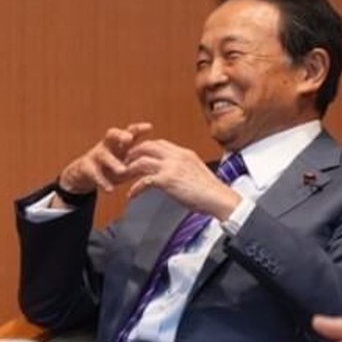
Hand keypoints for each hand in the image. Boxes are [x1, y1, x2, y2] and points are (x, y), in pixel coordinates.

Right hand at [56, 123, 151, 194]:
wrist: (84, 174)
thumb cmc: (109, 167)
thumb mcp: (126, 164)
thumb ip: (140, 163)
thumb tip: (161, 166)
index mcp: (118, 143)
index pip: (129, 132)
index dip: (138, 129)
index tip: (149, 127)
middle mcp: (106, 146)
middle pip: (111, 134)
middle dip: (120, 135)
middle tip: (128, 139)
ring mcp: (95, 155)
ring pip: (103, 155)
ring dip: (113, 162)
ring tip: (122, 170)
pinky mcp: (86, 168)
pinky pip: (94, 174)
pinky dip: (103, 182)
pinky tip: (110, 189)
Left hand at [124, 139, 242, 219]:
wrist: (218, 198)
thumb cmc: (210, 190)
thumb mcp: (195, 170)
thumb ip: (183, 166)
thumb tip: (174, 171)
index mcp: (183, 153)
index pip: (159, 143)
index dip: (145, 147)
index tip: (137, 154)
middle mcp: (176, 156)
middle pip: (147, 147)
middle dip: (133, 153)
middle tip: (125, 163)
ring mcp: (170, 167)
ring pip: (141, 161)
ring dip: (129, 170)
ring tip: (123, 178)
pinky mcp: (167, 180)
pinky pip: (144, 181)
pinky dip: (135, 188)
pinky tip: (132, 195)